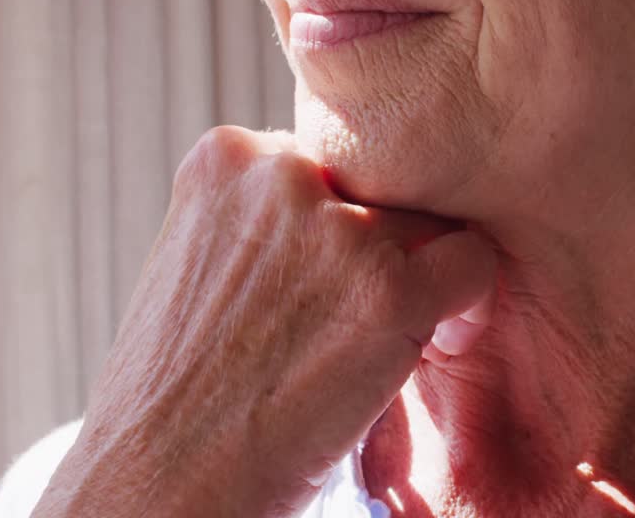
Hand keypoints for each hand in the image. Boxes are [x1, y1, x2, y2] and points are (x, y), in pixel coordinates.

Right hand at [31, 127, 497, 517]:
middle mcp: (282, 173)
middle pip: (380, 188)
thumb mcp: (198, 262)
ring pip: (428, 225)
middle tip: (347, 321)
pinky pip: (472, 263)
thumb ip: (262, 219)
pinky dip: (468, 306)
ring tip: (374, 343)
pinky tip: (435, 345)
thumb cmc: (177, 390)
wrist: (162, 477)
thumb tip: (341, 208)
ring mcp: (337, 228)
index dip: (333, 230)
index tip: (318, 288)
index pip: (326, 166)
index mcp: (228, 157)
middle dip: (376, 250)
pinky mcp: (388, 288)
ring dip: (415, 280)